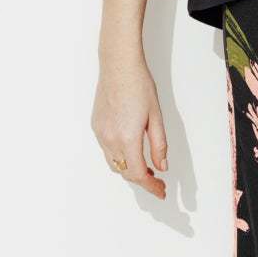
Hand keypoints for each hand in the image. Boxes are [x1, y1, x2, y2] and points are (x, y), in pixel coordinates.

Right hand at [91, 55, 168, 198]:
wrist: (118, 66)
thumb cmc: (139, 86)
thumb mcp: (156, 117)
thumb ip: (159, 145)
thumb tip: (161, 166)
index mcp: (127, 138)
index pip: (138, 174)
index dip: (151, 186)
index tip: (161, 191)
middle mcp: (110, 139)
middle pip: (125, 172)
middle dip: (142, 180)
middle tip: (157, 181)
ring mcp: (100, 133)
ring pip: (114, 164)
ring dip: (130, 170)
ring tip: (146, 168)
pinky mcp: (96, 126)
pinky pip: (107, 151)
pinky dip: (120, 157)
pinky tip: (131, 151)